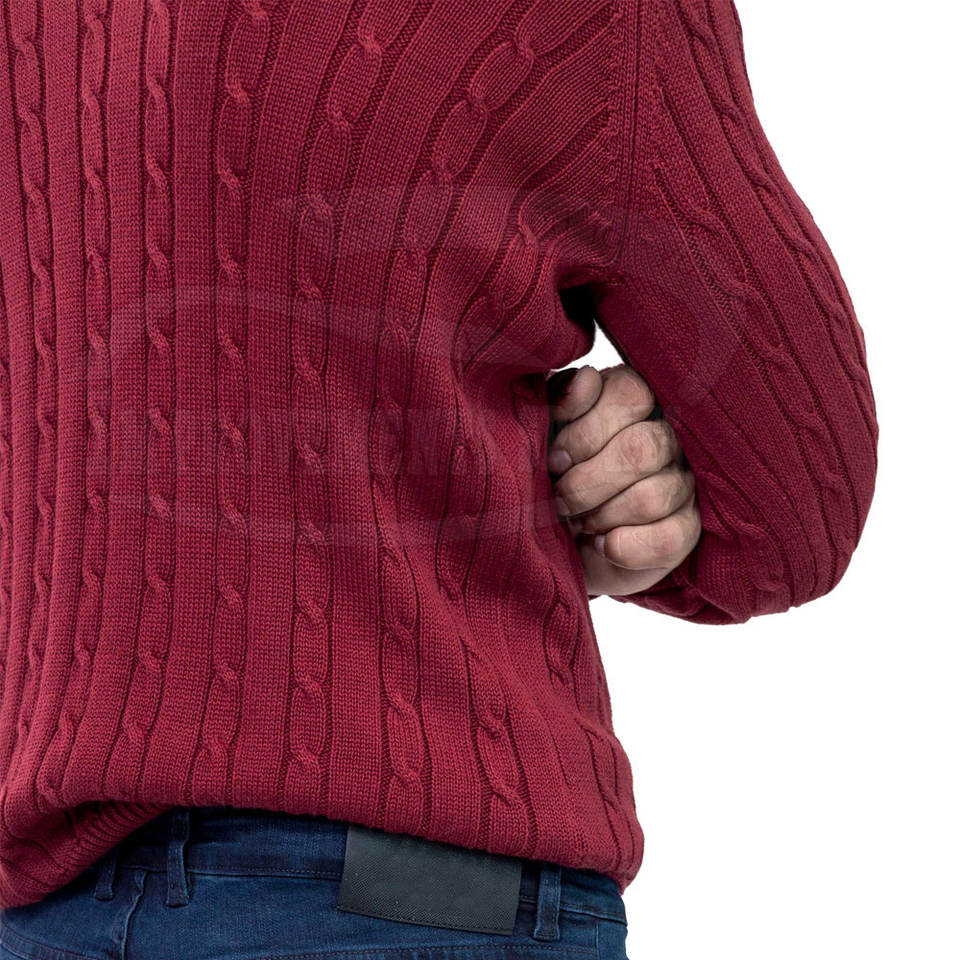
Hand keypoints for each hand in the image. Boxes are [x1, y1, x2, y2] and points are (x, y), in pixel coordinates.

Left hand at [546, 364, 700, 596]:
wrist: (553, 538)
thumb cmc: (551, 472)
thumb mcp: (542, 429)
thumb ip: (558, 398)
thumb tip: (586, 380)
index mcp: (632, 399)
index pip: (631, 395)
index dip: (586, 433)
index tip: (555, 460)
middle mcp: (667, 434)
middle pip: (642, 449)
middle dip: (586, 483)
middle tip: (559, 499)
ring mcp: (683, 481)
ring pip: (651, 497)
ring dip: (601, 516)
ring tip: (580, 522)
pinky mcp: (688, 528)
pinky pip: (668, 539)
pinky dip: (625, 548)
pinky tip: (603, 544)